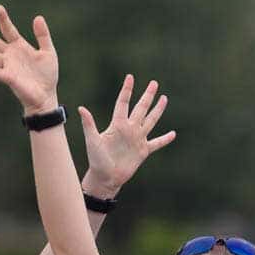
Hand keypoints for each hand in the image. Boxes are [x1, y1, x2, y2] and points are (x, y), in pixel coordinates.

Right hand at [0, 6, 59, 114]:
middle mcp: (10, 55)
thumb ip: (42, 35)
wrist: (46, 96)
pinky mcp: (9, 78)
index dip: (3, 19)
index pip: (8, 30)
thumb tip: (38, 17)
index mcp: (19, 47)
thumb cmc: (47, 75)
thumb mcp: (48, 52)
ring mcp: (8, 66)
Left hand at [79, 75, 175, 196]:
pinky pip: (156, 143)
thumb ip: (89, 124)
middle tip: (154, 83)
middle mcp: (129, 129)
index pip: (123, 103)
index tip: (130, 77)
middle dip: (147, 96)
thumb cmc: (96, 159)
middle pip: (141, 108)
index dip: (127, 90)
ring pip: (151, 121)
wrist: (105, 178)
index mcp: (117, 125)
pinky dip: (165, 139)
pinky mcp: (143, 151)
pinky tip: (173, 134)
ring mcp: (137, 139)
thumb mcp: (92, 140)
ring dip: (157, 110)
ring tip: (164, 99)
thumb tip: (81, 108)